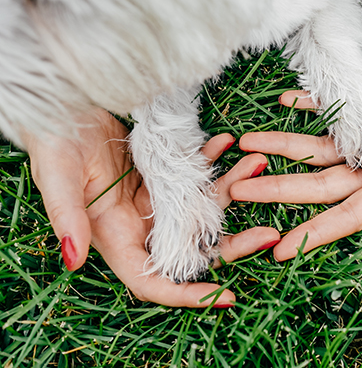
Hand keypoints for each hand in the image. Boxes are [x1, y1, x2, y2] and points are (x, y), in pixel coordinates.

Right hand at [24, 109, 278, 306]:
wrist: (63, 103)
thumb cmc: (54, 140)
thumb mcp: (57, 175)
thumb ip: (66, 216)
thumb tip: (74, 260)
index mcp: (116, 237)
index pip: (153, 282)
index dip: (187, 294)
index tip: (226, 297)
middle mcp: (142, 224)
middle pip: (193, 246)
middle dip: (233, 243)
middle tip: (269, 232)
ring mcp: (157, 198)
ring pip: (203, 205)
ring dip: (232, 187)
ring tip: (256, 163)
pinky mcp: (166, 173)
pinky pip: (198, 173)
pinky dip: (214, 160)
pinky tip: (227, 141)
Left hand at [231, 63, 361, 260]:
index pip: (352, 213)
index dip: (317, 233)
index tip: (280, 250)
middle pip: (321, 184)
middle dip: (279, 189)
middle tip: (236, 190)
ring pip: (318, 151)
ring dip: (282, 147)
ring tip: (244, 143)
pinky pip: (333, 115)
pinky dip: (309, 109)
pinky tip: (283, 102)